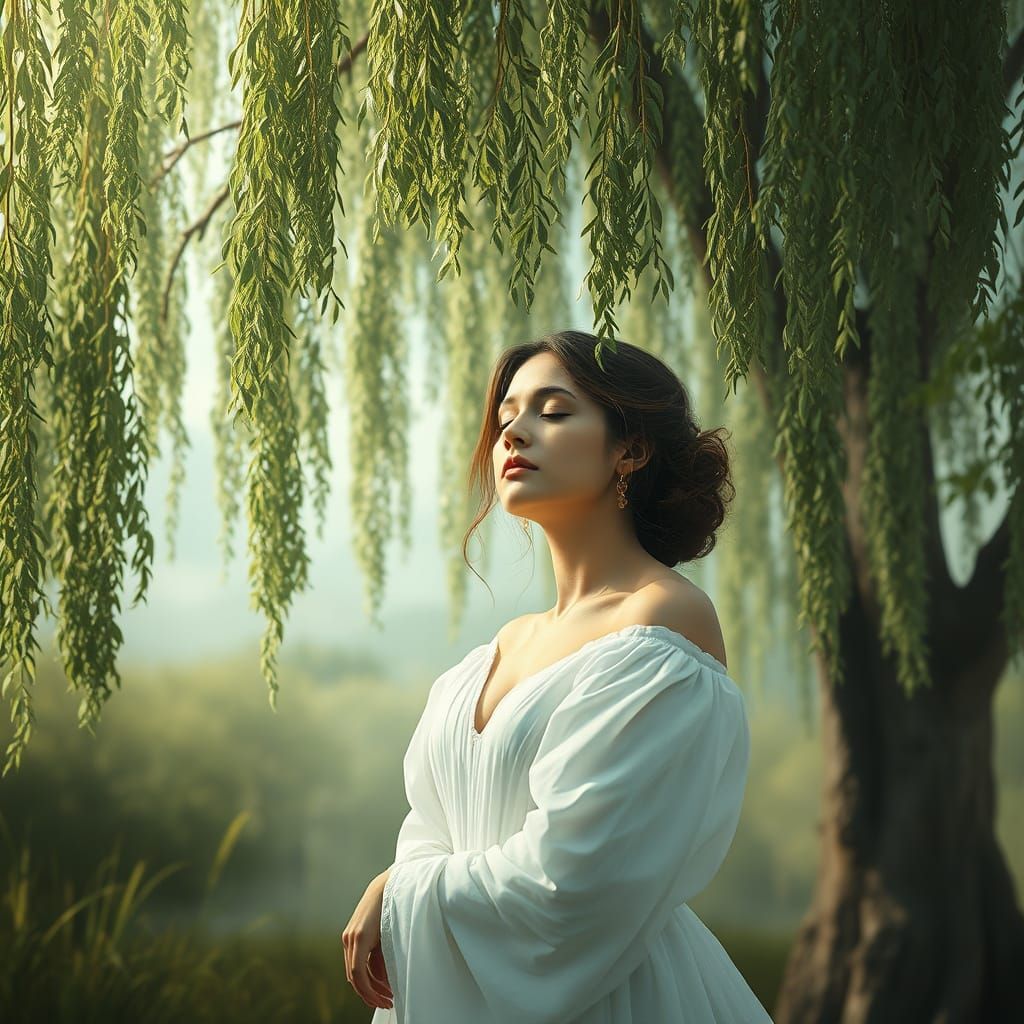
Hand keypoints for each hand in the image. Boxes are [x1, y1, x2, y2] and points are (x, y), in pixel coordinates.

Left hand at [342, 869, 394, 1010]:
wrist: (389, 885)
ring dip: (371, 990)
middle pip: (354, 978)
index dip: (367, 992)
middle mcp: (349, 940)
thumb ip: (378, 957)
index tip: (380, 1000)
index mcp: (352, 940)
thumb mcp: (382, 938)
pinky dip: (371, 981)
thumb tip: (379, 981)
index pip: (355, 975)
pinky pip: (360, 967)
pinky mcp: (358, 934)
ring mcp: (351, 937)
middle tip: (385, 1003)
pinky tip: (385, 987)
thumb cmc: (388, 909)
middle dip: (370, 994)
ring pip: (356, 975)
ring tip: (387, 999)